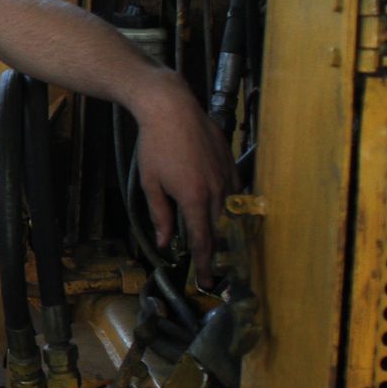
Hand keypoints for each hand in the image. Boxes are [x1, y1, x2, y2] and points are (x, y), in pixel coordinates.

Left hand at [132, 70, 237, 285]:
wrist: (171, 108)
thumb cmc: (155, 145)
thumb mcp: (151, 184)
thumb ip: (161, 215)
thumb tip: (166, 242)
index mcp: (195, 198)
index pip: (204, 240)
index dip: (206, 263)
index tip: (207, 280)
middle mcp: (217, 189)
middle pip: (221, 228)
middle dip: (217, 250)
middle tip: (212, 267)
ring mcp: (227, 174)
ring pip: (230, 210)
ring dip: (224, 228)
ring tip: (220, 243)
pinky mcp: (230, 161)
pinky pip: (235, 189)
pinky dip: (231, 203)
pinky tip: (224, 209)